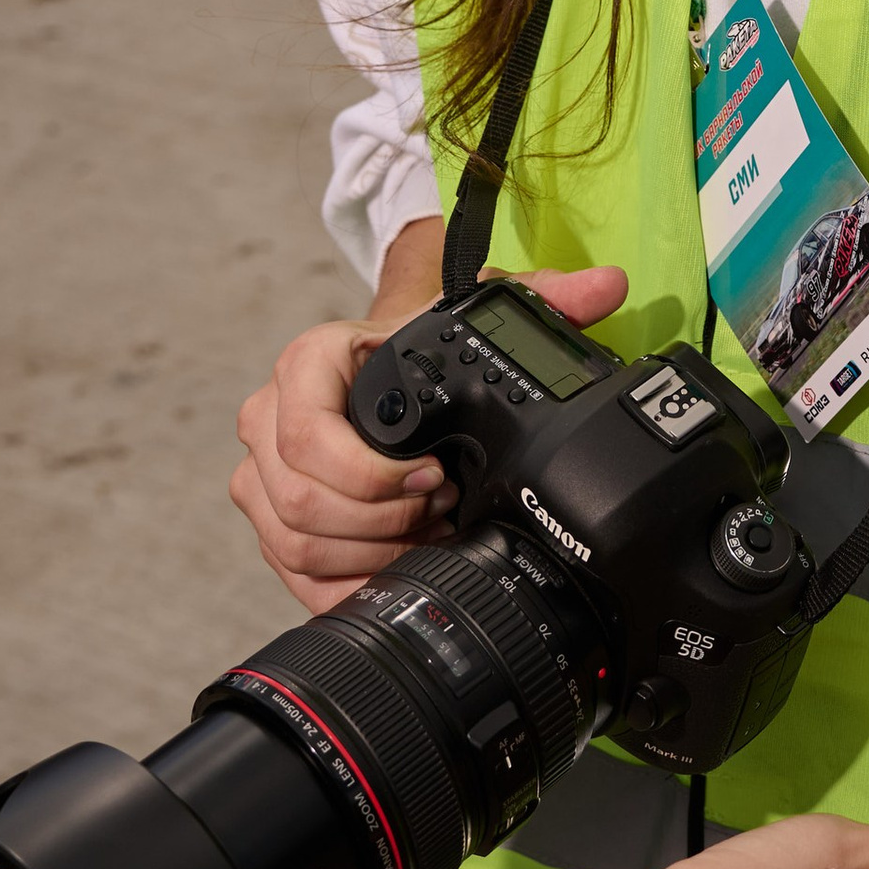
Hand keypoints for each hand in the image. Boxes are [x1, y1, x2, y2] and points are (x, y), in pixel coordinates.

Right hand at [231, 220, 628, 611]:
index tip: (436, 476)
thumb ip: (543, 295)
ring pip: (295, 544)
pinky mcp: (271, 523)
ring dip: (371, 552)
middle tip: (441, 508)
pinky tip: (401, 565)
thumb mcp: (472, 314)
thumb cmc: (419, 347)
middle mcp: (267, 418)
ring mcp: (262, 476)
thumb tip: (607, 286)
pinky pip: (293, 575)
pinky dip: (350, 582)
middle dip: (381, 521)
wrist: (384, 369)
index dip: (370, 474)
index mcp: (306, 366)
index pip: (306, 435)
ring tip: (426, 531)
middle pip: (299, 501)